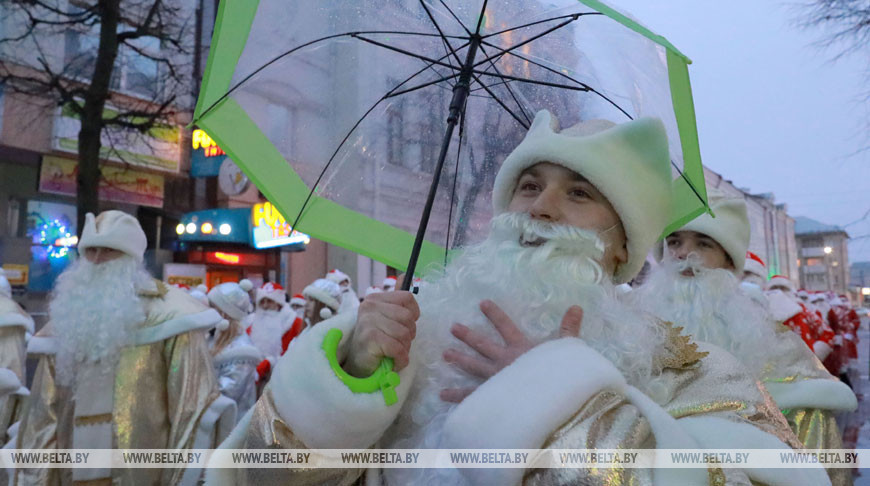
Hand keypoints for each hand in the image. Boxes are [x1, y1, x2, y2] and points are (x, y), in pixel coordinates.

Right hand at [343, 291, 419, 377]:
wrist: (358, 365)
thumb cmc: (375, 342)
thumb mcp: (386, 317)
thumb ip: (396, 299)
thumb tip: (406, 275)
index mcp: (375, 298)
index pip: (407, 298)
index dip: (413, 314)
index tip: (405, 325)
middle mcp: (370, 306)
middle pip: (408, 317)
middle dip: (409, 335)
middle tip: (397, 343)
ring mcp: (368, 321)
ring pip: (404, 333)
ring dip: (404, 348)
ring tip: (394, 353)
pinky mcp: (370, 338)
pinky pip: (397, 347)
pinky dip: (400, 358)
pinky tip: (394, 361)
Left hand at [440, 300, 582, 402]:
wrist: (547, 398)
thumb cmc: (558, 374)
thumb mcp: (567, 350)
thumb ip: (568, 329)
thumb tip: (576, 307)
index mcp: (520, 348)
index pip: (506, 326)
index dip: (495, 314)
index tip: (482, 303)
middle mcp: (504, 360)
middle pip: (483, 345)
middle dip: (468, 336)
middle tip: (453, 327)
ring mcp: (495, 378)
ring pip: (473, 366)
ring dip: (459, 359)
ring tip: (445, 354)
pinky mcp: (491, 395)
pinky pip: (471, 396)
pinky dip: (457, 396)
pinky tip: (442, 394)